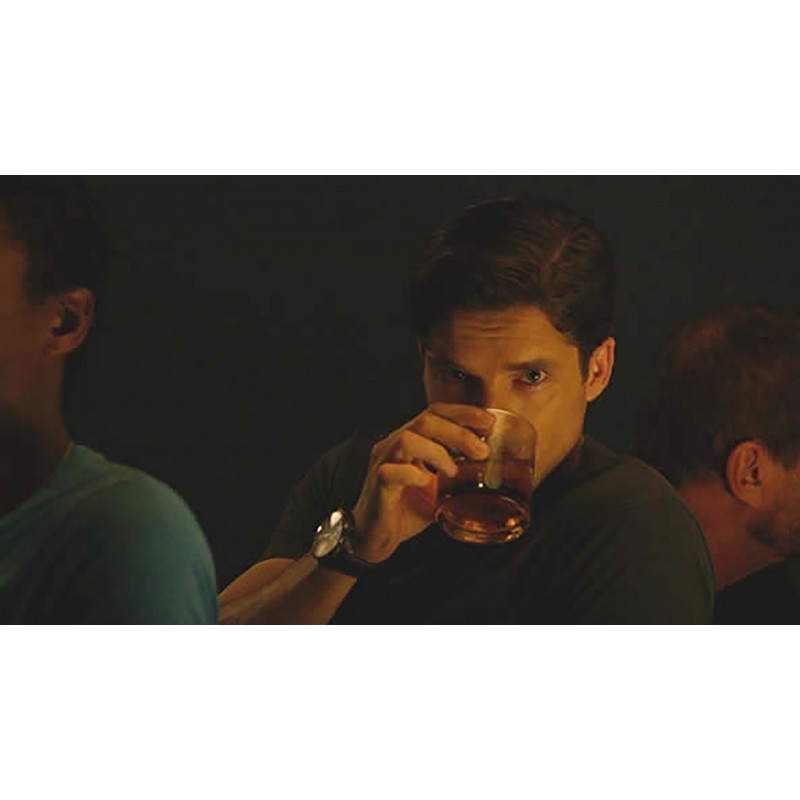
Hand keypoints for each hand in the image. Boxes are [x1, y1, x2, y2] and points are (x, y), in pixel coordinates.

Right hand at [350, 404, 493, 562]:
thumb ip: (459, 475)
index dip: (463, 413)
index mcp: (410, 440)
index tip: (489, 422)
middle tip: (481, 451)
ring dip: (437, 452)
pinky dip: (414, 475)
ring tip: (453, 471)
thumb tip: (493, 472)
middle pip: (425, 421)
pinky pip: (391, 472)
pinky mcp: (377, 485)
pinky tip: (427, 484)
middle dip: (458, 432)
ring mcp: (383, 463)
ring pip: (407, 439)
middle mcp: (394, 445)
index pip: (435, 413)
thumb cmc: (406, 509)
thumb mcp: (440, 488)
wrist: (376, 536)